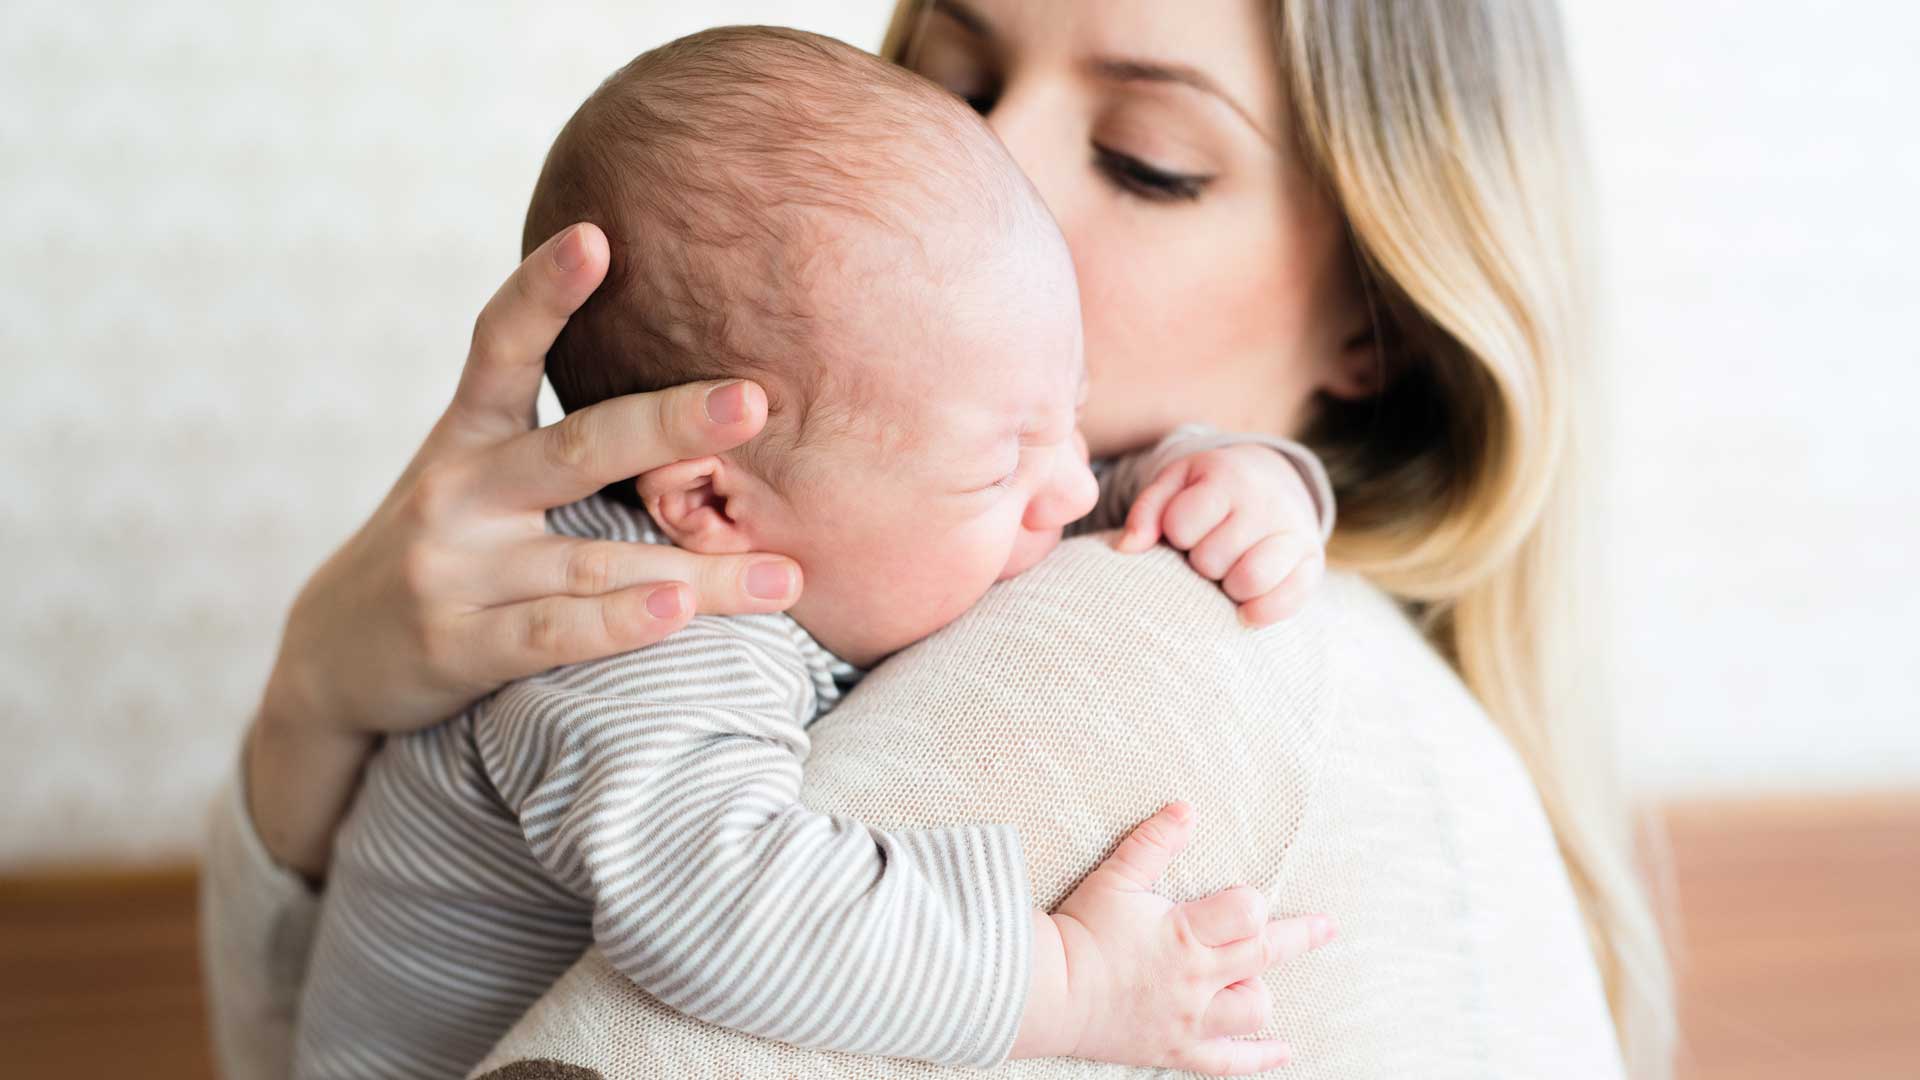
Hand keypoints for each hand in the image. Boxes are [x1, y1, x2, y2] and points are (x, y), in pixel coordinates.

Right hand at [249, 223, 804, 877]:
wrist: (334, 661)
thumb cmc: (446, 555)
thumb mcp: (473, 478)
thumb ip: (556, 442)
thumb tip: (693, 397)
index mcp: (466, 436)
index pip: (500, 347)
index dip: (544, 290)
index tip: (596, 235)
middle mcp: (456, 491)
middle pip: (576, 448)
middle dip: (669, 424)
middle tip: (753, 402)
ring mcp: (455, 570)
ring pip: (594, 560)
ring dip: (698, 570)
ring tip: (786, 576)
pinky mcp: (457, 646)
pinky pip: (554, 632)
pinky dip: (620, 623)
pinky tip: (679, 611)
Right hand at [1013, 803, 1335, 1073]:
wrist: (1048, 992)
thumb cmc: (1081, 931)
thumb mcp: (1115, 878)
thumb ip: (1153, 843)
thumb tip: (1186, 808)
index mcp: (1185, 935)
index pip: (1247, 913)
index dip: (1250, 902)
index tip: (1241, 898)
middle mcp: (1197, 979)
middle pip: (1265, 956)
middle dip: (1300, 936)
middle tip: (1326, 927)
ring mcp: (1190, 1019)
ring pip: (1254, 1009)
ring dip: (1260, 991)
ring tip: (1252, 978)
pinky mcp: (1178, 1050)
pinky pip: (1230, 1062)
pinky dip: (1261, 1058)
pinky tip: (1283, 1051)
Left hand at [1115, 445, 1326, 626]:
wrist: (1274, 479)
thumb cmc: (1210, 490)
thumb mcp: (1175, 484)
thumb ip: (1146, 511)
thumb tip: (1126, 549)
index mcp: (1227, 476)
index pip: (1181, 526)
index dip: (1176, 536)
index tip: (1186, 529)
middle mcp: (1266, 502)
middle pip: (1211, 559)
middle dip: (1201, 563)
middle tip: (1209, 552)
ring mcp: (1294, 531)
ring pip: (1249, 580)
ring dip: (1228, 587)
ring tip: (1227, 573)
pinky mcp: (1313, 560)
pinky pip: (1288, 599)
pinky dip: (1262, 612)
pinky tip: (1245, 610)